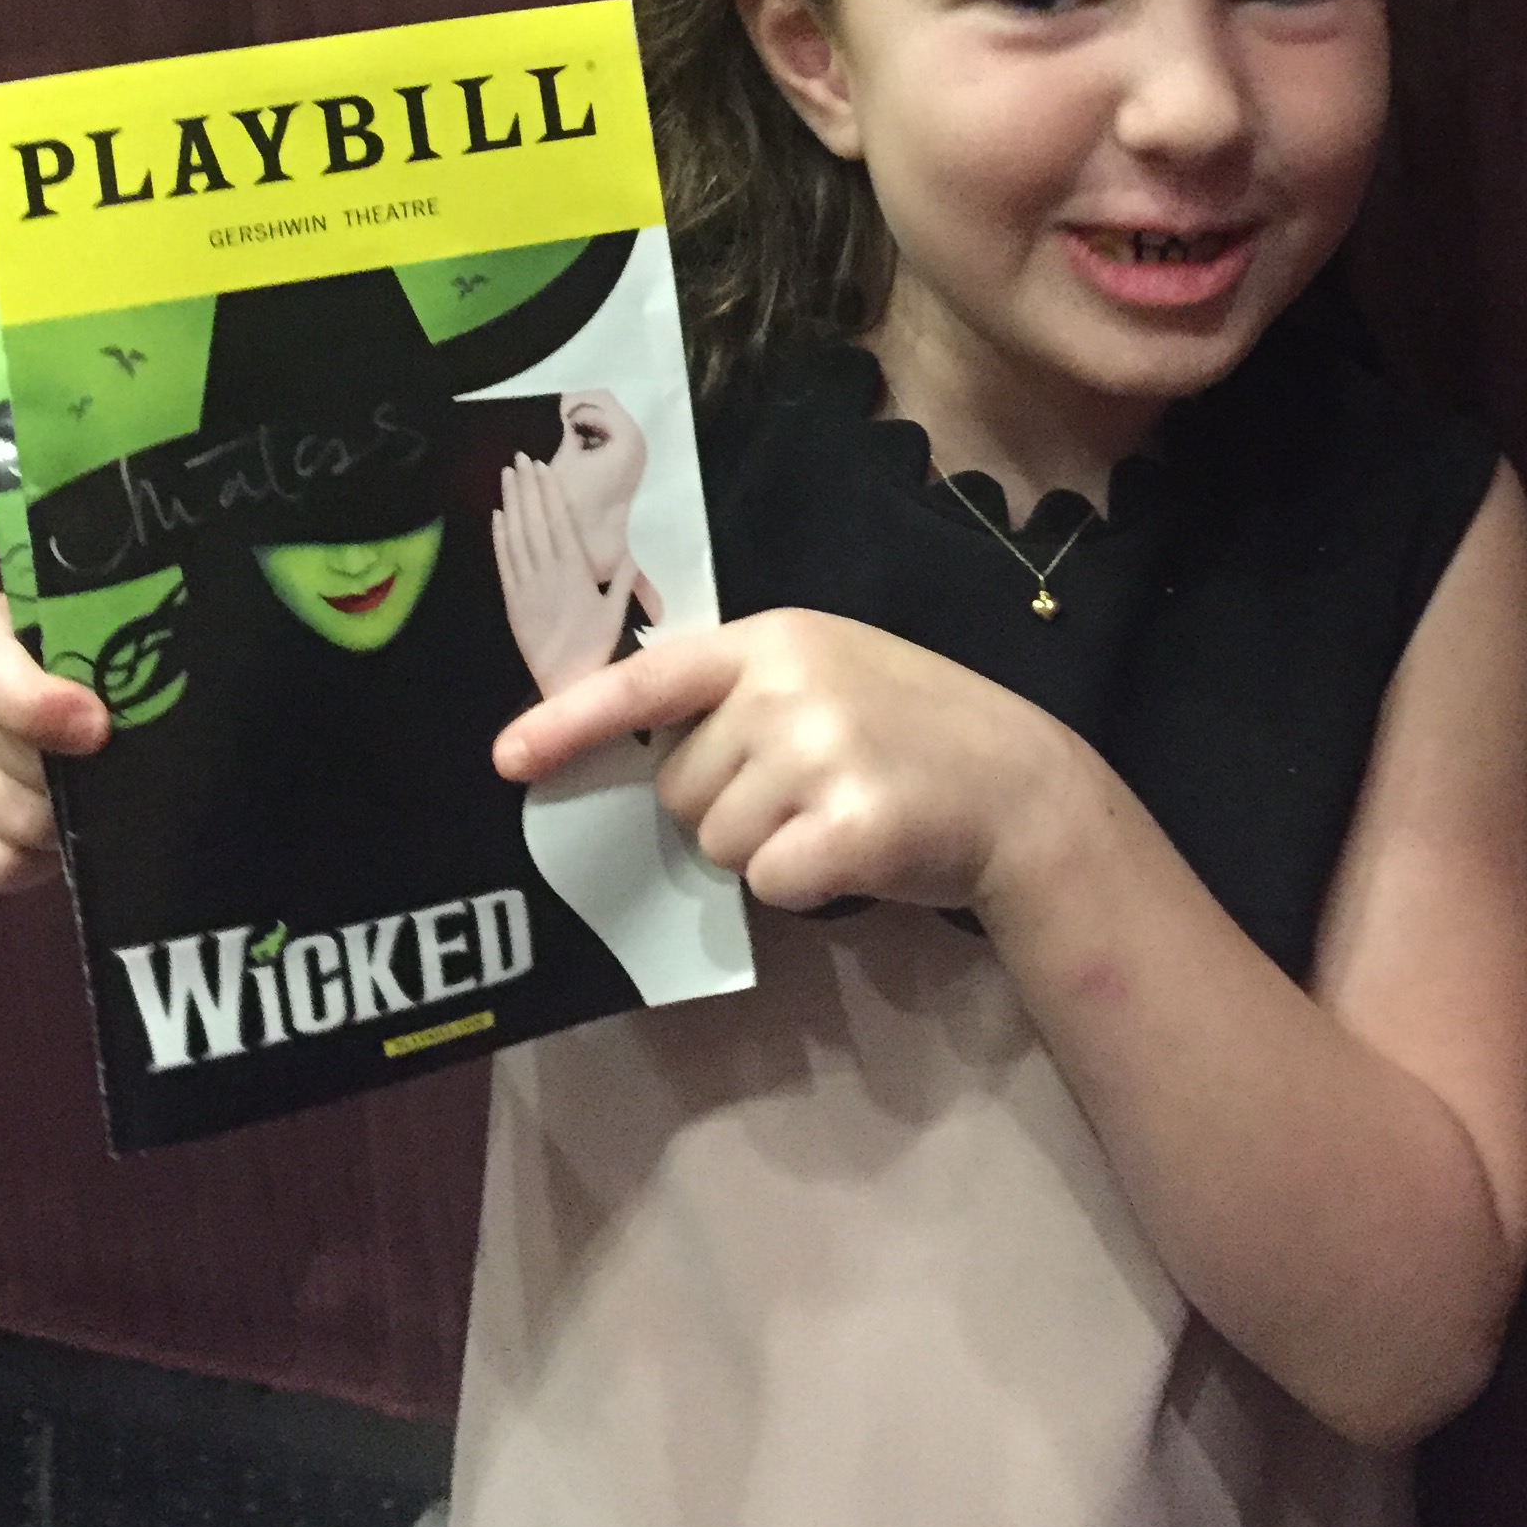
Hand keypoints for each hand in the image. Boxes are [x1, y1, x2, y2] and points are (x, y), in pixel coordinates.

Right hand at [0, 593, 110, 894]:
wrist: (82, 705)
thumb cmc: (107, 671)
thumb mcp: (116, 650)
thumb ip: (121, 662)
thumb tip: (125, 714)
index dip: (36, 706)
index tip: (98, 729)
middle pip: (8, 758)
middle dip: (77, 778)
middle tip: (116, 774)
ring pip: (9, 816)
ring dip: (63, 821)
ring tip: (89, 802)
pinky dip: (33, 861)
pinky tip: (56, 839)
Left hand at [492, 453, 637, 697]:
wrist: (566, 685)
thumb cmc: (597, 648)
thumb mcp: (617, 613)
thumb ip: (621, 581)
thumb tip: (626, 554)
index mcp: (576, 572)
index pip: (559, 523)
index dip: (549, 493)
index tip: (543, 468)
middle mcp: (548, 574)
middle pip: (535, 522)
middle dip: (527, 488)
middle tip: (520, 459)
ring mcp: (526, 586)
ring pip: (516, 537)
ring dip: (511, 504)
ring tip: (507, 477)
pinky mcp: (511, 602)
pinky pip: (503, 563)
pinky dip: (499, 538)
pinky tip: (497, 517)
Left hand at [493, 607, 1083, 915]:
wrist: (1020, 783)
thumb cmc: (909, 733)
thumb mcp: (824, 676)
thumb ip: (739, 699)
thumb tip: (637, 761)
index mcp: (772, 639)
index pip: (646, 680)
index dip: (568, 722)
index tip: (506, 760)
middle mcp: (788, 685)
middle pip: (678, 789)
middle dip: (724, 809)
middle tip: (806, 791)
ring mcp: (821, 751)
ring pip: (718, 844)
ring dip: (766, 851)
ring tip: (836, 815)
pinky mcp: (852, 823)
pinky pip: (768, 883)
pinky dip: (804, 887)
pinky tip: (857, 851)